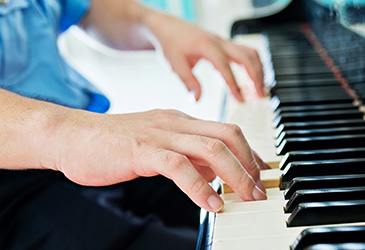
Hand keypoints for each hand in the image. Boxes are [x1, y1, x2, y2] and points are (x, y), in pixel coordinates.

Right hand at [41, 108, 268, 211]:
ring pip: (211, 148)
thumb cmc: (113, 144)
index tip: (262, 174)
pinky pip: (179, 166)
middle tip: (258, 190)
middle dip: (250, 164)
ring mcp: (160, 134)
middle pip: (228, 135)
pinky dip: (200, 187)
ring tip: (244, 199)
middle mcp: (176, 123)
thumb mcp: (158, 146)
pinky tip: (211, 204)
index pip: (227, 131)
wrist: (71, 135)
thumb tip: (215, 173)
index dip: (250, 153)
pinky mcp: (142, 150)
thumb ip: (187, 155)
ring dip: (235, 175)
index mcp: (181, 121)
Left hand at [144, 12, 264, 101]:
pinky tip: (253, 79)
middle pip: (246, 57)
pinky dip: (253, 65)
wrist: (167, 27)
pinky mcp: (225, 45)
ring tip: (261, 89)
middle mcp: (219, 41)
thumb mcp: (175, 65)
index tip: (240, 99)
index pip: (225, 67)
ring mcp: (224, 42)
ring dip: (259, 70)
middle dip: (256, 77)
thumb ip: (188, 82)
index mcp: (206, 46)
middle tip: (260, 96)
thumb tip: (198, 99)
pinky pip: (246, 52)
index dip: (234, 84)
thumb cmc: (170, 44)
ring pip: (250, 53)